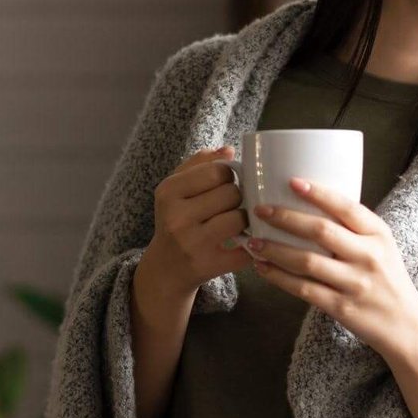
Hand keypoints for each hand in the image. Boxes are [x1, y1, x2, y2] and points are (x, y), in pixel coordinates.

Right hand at [139, 145, 253, 301]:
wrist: (165, 268)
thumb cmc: (176, 219)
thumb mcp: (176, 188)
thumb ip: (200, 163)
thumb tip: (229, 150)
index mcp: (168, 192)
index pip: (217, 171)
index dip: (229, 176)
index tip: (225, 184)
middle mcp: (177, 218)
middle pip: (231, 194)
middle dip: (238, 197)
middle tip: (232, 205)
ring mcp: (192, 244)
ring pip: (239, 218)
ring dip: (245, 219)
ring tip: (238, 221)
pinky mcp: (208, 266)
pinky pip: (245, 249)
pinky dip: (251, 244)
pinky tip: (245, 241)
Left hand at [245, 176, 417, 357]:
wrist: (406, 326)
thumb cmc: (387, 279)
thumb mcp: (381, 246)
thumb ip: (353, 228)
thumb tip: (308, 202)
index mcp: (378, 234)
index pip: (347, 207)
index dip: (319, 193)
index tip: (292, 181)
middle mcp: (369, 256)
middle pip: (321, 231)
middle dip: (285, 218)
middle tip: (260, 210)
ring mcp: (355, 283)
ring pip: (307, 261)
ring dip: (274, 249)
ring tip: (252, 241)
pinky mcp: (341, 307)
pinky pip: (303, 289)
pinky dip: (278, 277)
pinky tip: (262, 268)